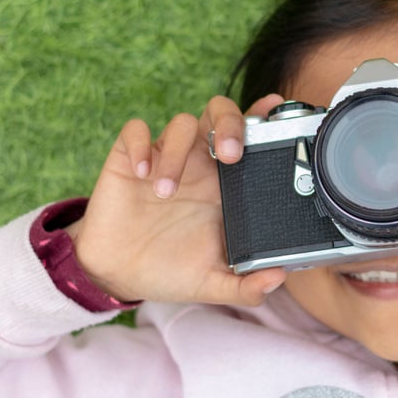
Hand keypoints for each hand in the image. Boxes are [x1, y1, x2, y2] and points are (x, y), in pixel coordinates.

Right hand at [65, 94, 287, 304]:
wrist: (119, 274)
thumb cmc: (170, 270)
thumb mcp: (211, 283)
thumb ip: (246, 286)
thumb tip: (278, 278)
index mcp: (225, 184)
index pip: (249, 137)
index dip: (263, 119)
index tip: (275, 110)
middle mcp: (199, 162)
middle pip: (220, 114)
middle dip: (229, 123)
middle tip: (229, 155)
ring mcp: (165, 156)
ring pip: (181, 124)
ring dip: (177, 153)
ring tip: (165, 193)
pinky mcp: (130, 159)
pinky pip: (135, 131)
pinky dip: (140, 146)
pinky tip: (141, 174)